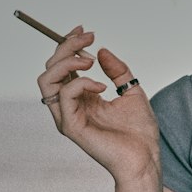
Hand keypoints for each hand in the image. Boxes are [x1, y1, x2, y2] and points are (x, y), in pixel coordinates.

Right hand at [37, 27, 159, 184]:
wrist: (145, 159)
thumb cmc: (139, 133)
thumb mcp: (131, 91)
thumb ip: (117, 71)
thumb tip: (101, 51)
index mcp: (81, 98)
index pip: (63, 67)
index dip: (69, 45)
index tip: (85, 32)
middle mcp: (70, 106)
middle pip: (50, 68)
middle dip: (66, 47)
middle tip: (88, 39)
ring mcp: (68, 117)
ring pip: (46, 80)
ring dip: (66, 62)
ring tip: (90, 62)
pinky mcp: (71, 127)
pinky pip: (65, 95)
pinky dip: (82, 83)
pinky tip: (102, 86)